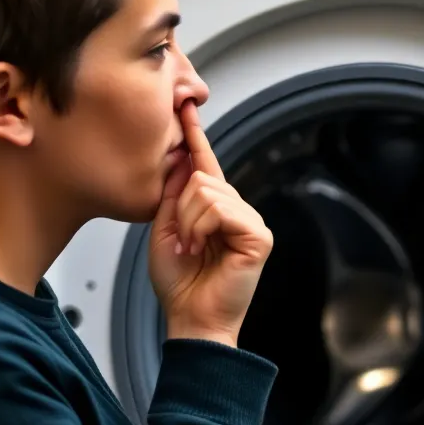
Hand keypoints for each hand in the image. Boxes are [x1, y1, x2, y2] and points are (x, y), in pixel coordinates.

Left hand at [148, 102, 272, 346]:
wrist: (190, 318)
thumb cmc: (179, 284)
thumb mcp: (164, 229)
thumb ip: (173, 194)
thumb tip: (181, 156)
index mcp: (215, 208)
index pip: (206, 163)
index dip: (195, 135)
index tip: (185, 106)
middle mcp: (237, 210)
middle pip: (202, 177)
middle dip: (180, 209)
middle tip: (182, 242)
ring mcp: (251, 221)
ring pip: (208, 191)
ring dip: (188, 222)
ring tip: (191, 249)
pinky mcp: (259, 236)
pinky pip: (222, 209)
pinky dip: (201, 227)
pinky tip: (202, 249)